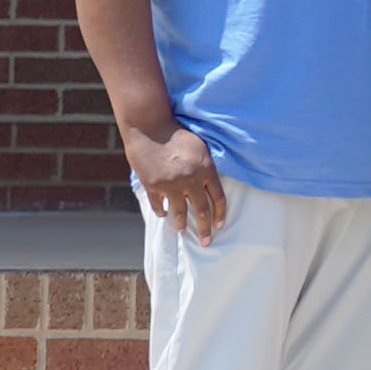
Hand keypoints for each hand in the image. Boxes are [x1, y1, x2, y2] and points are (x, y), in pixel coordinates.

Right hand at [117, 120, 229, 245]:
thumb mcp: (201, 148)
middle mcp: (190, 180)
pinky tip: (164, 214)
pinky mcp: (153, 185)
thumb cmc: (178, 134)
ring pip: (179, 211)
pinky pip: (159, 204)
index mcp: (206, 170)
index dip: (220, 214)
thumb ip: (206, 167)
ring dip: (181, 223)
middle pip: (202, 210)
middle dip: (204, 229)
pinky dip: (162, 210)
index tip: (220, 225)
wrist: (150, 127)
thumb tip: (210, 185)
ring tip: (182, 230)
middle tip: (205, 242)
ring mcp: (171, 184)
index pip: (219, 198)